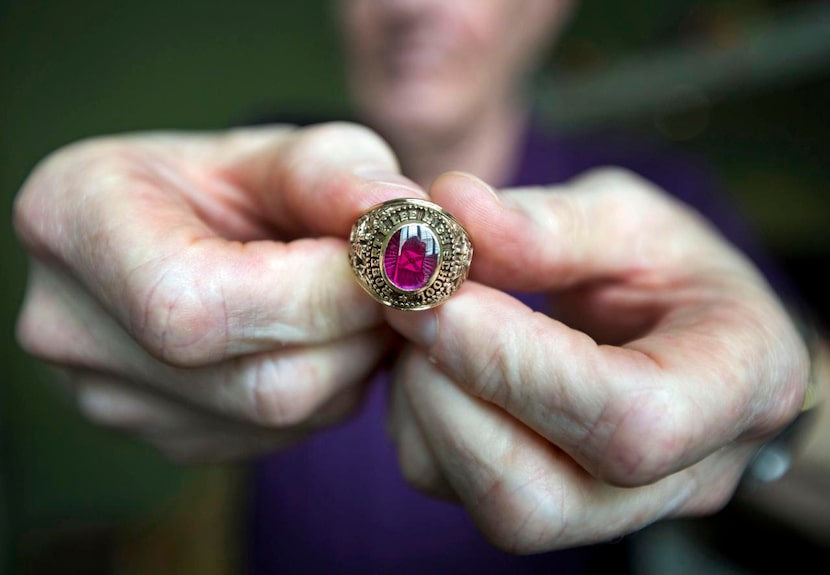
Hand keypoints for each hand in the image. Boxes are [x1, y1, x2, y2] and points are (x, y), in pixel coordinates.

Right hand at [14, 122, 424, 462]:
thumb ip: (339, 177)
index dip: (321, 293)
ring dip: (351, 360)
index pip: (200, 307)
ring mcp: (114, 397)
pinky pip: (281, 436)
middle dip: (354, 330)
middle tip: (387, 283)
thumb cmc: (232, 181)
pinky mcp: (166, 435)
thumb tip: (406, 232)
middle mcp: (71, 327)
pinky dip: (327, 388)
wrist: (192, 227)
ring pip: (282, 419)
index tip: (385, 260)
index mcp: (73, 222)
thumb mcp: (282, 152)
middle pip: (256, 383)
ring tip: (352, 302)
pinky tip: (319, 337)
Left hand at [385, 170, 809, 552]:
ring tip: (422, 317)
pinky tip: (431, 353)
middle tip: (406, 302)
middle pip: (540, 498)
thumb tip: (452, 208)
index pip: (628, 422)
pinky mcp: (541, 503)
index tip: (440, 297)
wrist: (682, 330)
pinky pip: (452, 487)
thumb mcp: (630, 220)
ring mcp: (606, 508)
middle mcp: (677, 479)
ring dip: (425, 405)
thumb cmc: (671, 271)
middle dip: (452, 394)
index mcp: (734, 388)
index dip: (516, 366)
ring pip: (489, 506)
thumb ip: (550, 222)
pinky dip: (418, 418)